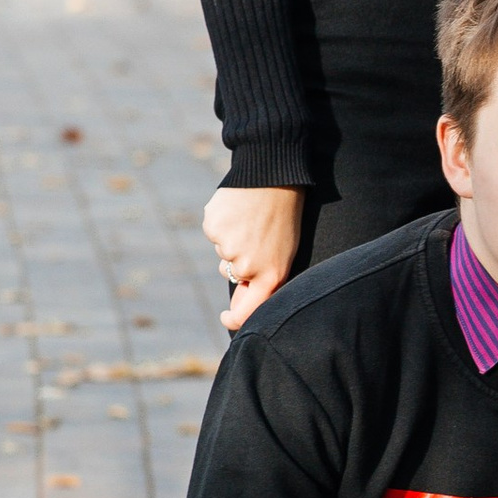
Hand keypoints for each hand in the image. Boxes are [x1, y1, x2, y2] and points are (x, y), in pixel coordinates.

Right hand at [203, 184, 303, 332]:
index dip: (234, 319)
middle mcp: (247, 266)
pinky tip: (237, 211)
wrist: (272, 177)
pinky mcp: (213, 229)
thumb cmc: (283, 217)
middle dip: (239, 260)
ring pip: (223, 252)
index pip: (246, 313)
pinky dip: (222, 224)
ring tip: (251, 219)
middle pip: (232, 274)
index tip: (226, 317)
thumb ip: (262, 279)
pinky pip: (214, 234)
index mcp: (270, 275)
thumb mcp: (284, 252)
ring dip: (232, 239)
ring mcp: (227, 248)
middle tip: (257, 234)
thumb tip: (237, 303)